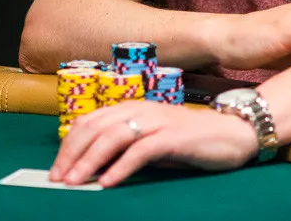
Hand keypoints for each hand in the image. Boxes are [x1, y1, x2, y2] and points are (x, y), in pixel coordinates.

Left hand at [50, 103, 258, 186]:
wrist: (234, 132)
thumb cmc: (190, 140)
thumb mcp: (152, 139)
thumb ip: (126, 145)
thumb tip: (91, 163)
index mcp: (133, 108)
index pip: (90, 122)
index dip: (69, 145)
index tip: (57, 168)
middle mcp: (142, 109)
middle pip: (96, 128)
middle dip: (72, 154)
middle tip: (59, 179)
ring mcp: (158, 121)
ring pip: (113, 137)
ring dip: (90, 161)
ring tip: (75, 182)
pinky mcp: (174, 137)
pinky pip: (141, 151)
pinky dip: (121, 167)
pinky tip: (108, 182)